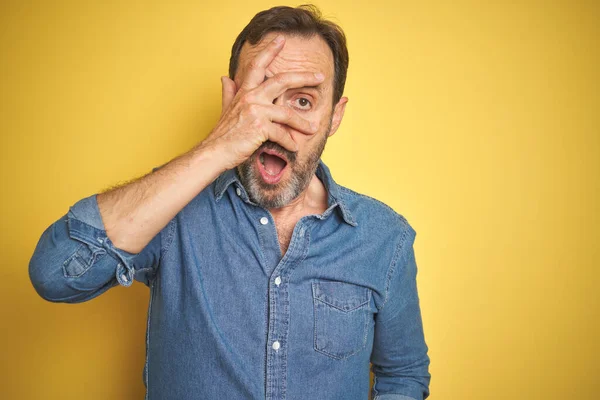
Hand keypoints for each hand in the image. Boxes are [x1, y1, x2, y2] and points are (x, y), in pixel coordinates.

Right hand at [199, 34, 324, 170]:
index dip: (269, 51)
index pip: (257, 66)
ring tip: (313, 128)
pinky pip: (282, 133)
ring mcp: (256, 111)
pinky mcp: (260, 127)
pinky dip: (289, 142)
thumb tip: (225, 77)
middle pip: (282, 80)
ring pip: (287, 113)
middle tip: (320, 76)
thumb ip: (228, 92)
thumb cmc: (223, 134)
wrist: (215, 152)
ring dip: (302, 122)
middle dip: (304, 77)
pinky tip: (294, 147)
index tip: (281, 39)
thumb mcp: (226, 109)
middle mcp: (251, 97)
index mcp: (245, 92)